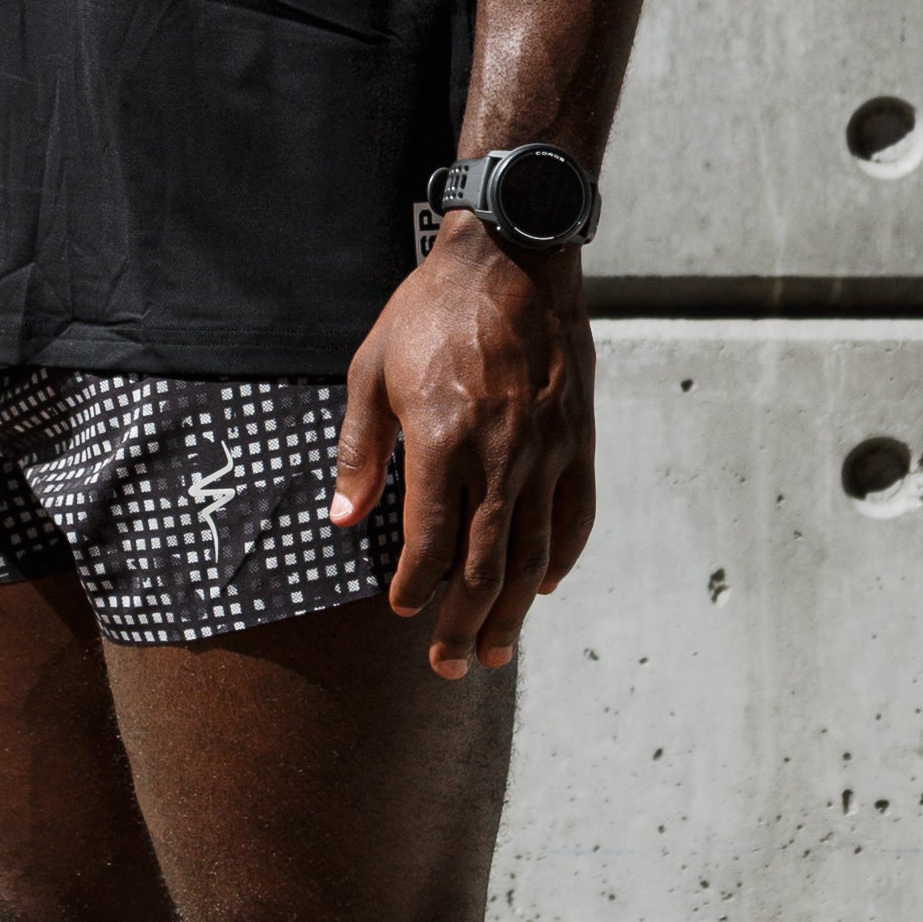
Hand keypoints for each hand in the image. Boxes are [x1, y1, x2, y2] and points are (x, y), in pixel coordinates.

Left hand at [330, 222, 596, 678]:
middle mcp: (502, 451)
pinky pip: (575, 514)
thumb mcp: (372, 369)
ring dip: (515, 610)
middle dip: (465, 624)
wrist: (514, 256)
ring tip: (497, 651)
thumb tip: (344, 519)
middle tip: (449, 665)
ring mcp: (548, 449)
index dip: (416, 587)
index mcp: (443, 436)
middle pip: (486, 563)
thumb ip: (359, 451)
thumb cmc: (432, 309)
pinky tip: (544, 585)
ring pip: (535, 551)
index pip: (432, 539)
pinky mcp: (578, 439)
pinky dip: (563, 557)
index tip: (401, 610)